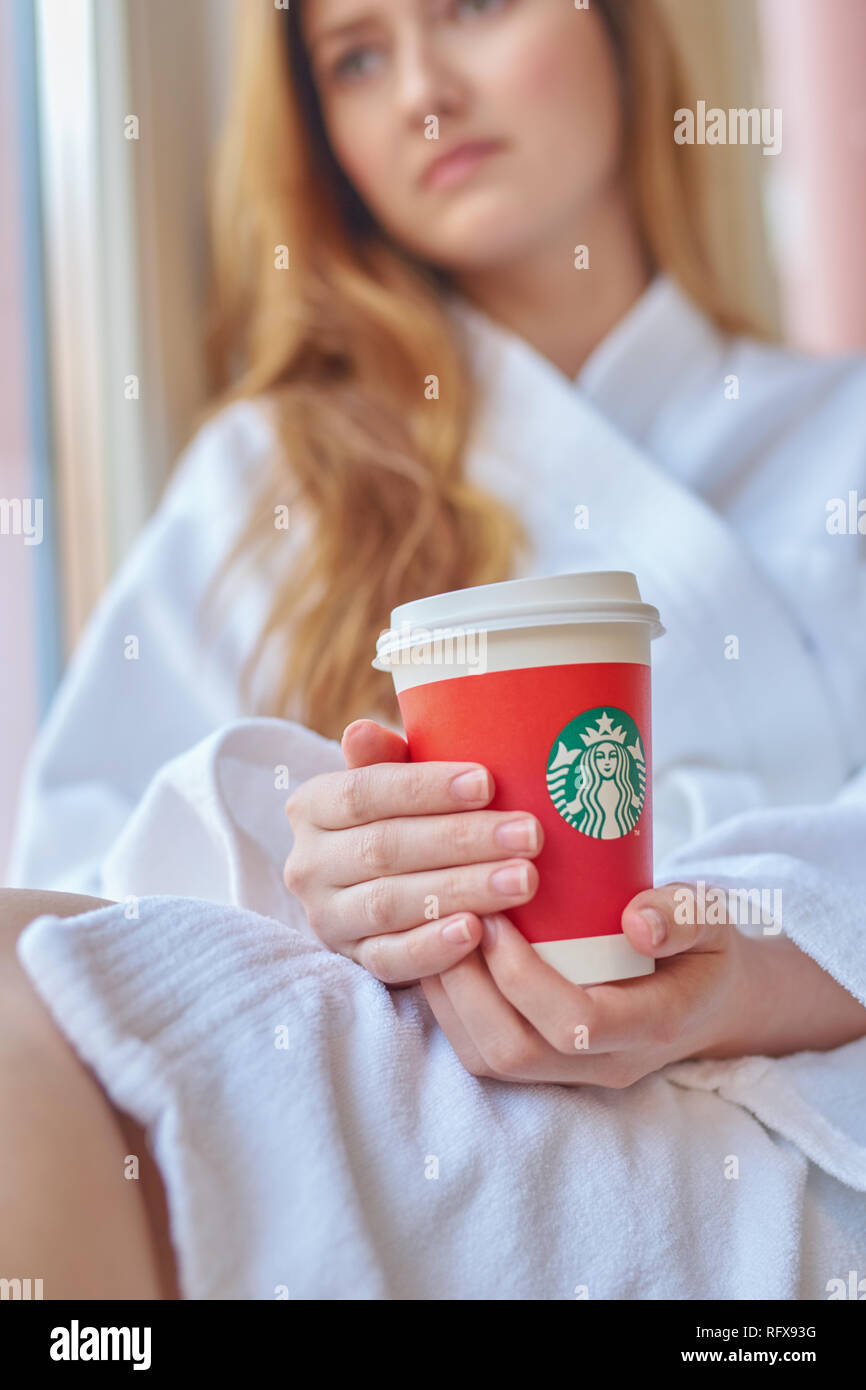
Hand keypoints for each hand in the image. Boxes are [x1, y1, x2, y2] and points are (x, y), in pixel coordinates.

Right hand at [283, 719, 542, 983]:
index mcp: (313, 807)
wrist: (389, 888)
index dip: (426, 788)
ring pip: (392, 903)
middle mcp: (308, 863)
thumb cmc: (405, 818)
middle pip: (386, 848)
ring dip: (462, 889)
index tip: (488, 783)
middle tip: (528, 835)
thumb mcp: (395, 782)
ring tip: (523, 880)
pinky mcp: (353, 960)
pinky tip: (478, 932)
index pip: (364, 792)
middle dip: (462, 840)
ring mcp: (327, 917)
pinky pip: (392, 959)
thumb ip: (386, 759)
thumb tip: (363, 730)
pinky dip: (434, 947)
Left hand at [421, 882, 865, 1085]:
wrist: (711, 998)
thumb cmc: (704, 948)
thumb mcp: (712, 919)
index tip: (497, 916)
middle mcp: (606, 1062)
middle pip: (517, 1052)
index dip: (522, 976)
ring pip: (490, 1060)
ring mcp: (572, 1072)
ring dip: (451, 999)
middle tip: (452, 920)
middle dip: (469, 987)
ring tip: (435, 934)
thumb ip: (684, 915)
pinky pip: (484, 1052)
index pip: (575, 1024)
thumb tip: (638, 922)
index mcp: (651, 1026)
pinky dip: (451, 1008)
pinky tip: (440, 956)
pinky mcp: (544, 1063)